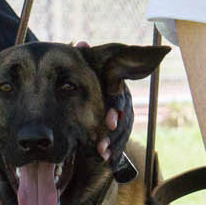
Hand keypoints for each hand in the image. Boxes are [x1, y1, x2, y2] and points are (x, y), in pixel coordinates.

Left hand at [73, 41, 134, 175]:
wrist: (90, 92)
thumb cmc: (88, 78)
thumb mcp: (87, 69)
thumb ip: (85, 59)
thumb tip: (81, 44)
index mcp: (116, 87)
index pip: (120, 100)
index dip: (115, 111)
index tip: (108, 123)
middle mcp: (124, 102)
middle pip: (125, 120)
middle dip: (114, 134)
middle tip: (101, 146)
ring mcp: (124, 117)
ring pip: (124, 133)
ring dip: (114, 145)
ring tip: (101, 155)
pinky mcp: (120, 130)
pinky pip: (122, 143)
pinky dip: (115, 153)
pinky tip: (107, 161)